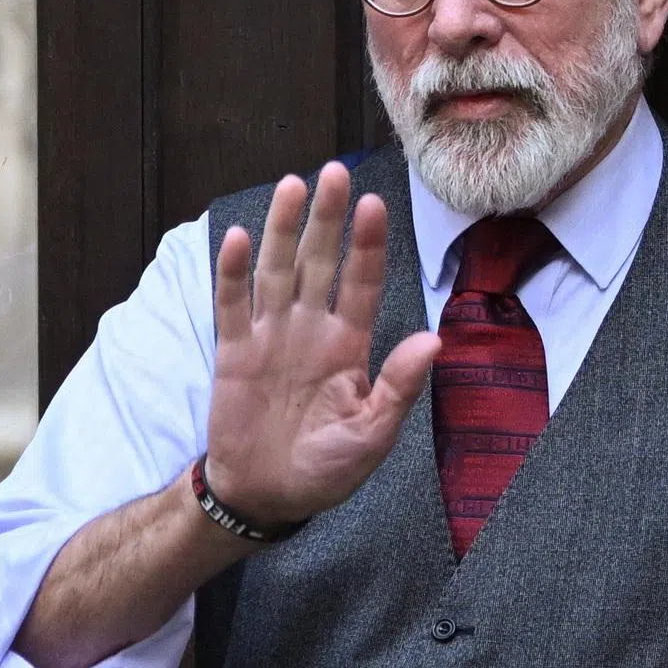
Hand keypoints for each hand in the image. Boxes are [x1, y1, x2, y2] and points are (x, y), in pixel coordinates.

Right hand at [204, 161, 440, 526]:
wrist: (267, 495)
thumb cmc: (327, 468)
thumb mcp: (372, 434)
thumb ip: (399, 387)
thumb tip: (435, 340)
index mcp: (349, 344)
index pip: (362, 282)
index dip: (368, 244)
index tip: (374, 205)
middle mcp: (312, 328)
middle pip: (321, 261)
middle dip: (329, 218)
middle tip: (335, 172)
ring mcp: (272, 335)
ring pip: (279, 269)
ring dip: (284, 229)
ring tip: (293, 186)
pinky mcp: (234, 351)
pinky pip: (232, 304)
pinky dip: (232, 272)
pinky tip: (235, 236)